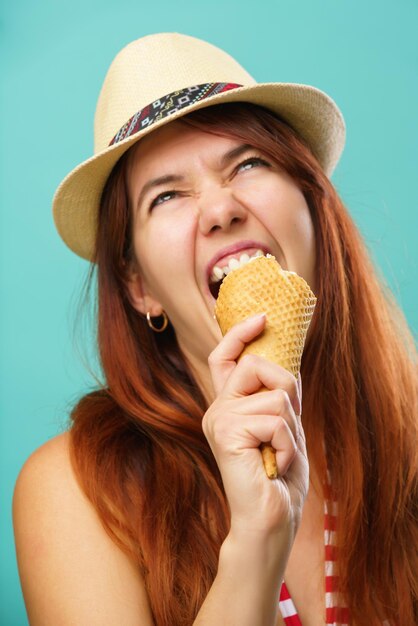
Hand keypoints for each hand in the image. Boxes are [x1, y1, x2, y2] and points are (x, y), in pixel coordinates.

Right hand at [203, 314, 308, 536]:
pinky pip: (276, 419)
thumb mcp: (285, 428)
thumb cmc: (279, 478)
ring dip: (291, 428)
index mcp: (229, 406)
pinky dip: (287, 445)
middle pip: (256, 364)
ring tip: (278, 455)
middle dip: (286, 387)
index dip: (240, 333)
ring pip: (275, 394)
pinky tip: (274, 465)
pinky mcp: (226, 432)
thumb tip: (287, 361)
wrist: (269, 521)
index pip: (226, 358)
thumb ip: (279, 397)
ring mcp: (219, 419)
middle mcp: (218, 408)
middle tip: (287, 425)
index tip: (263, 316)